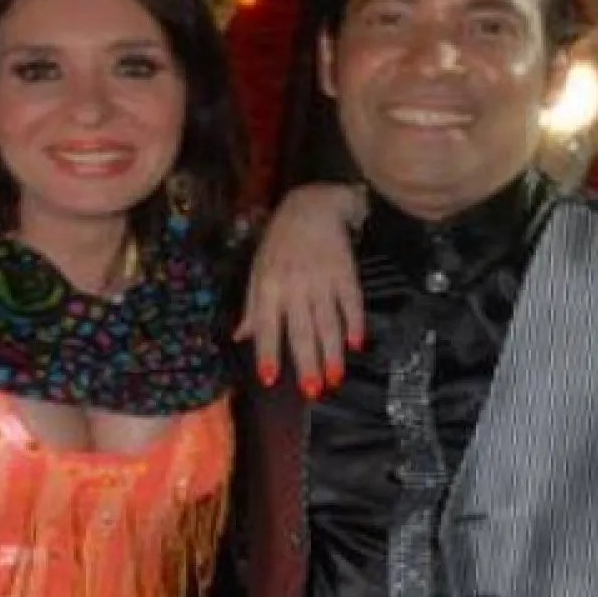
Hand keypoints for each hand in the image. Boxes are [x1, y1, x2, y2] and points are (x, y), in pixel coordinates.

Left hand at [236, 183, 365, 398]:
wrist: (313, 205)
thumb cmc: (280, 241)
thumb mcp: (258, 269)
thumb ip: (253, 306)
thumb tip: (240, 338)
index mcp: (269, 285)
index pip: (268, 324)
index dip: (268, 351)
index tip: (269, 378)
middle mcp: (294, 286)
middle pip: (302, 329)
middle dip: (307, 361)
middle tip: (311, 391)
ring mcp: (322, 279)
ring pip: (328, 322)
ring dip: (332, 352)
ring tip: (334, 379)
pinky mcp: (345, 272)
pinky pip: (351, 302)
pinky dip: (355, 323)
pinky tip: (357, 344)